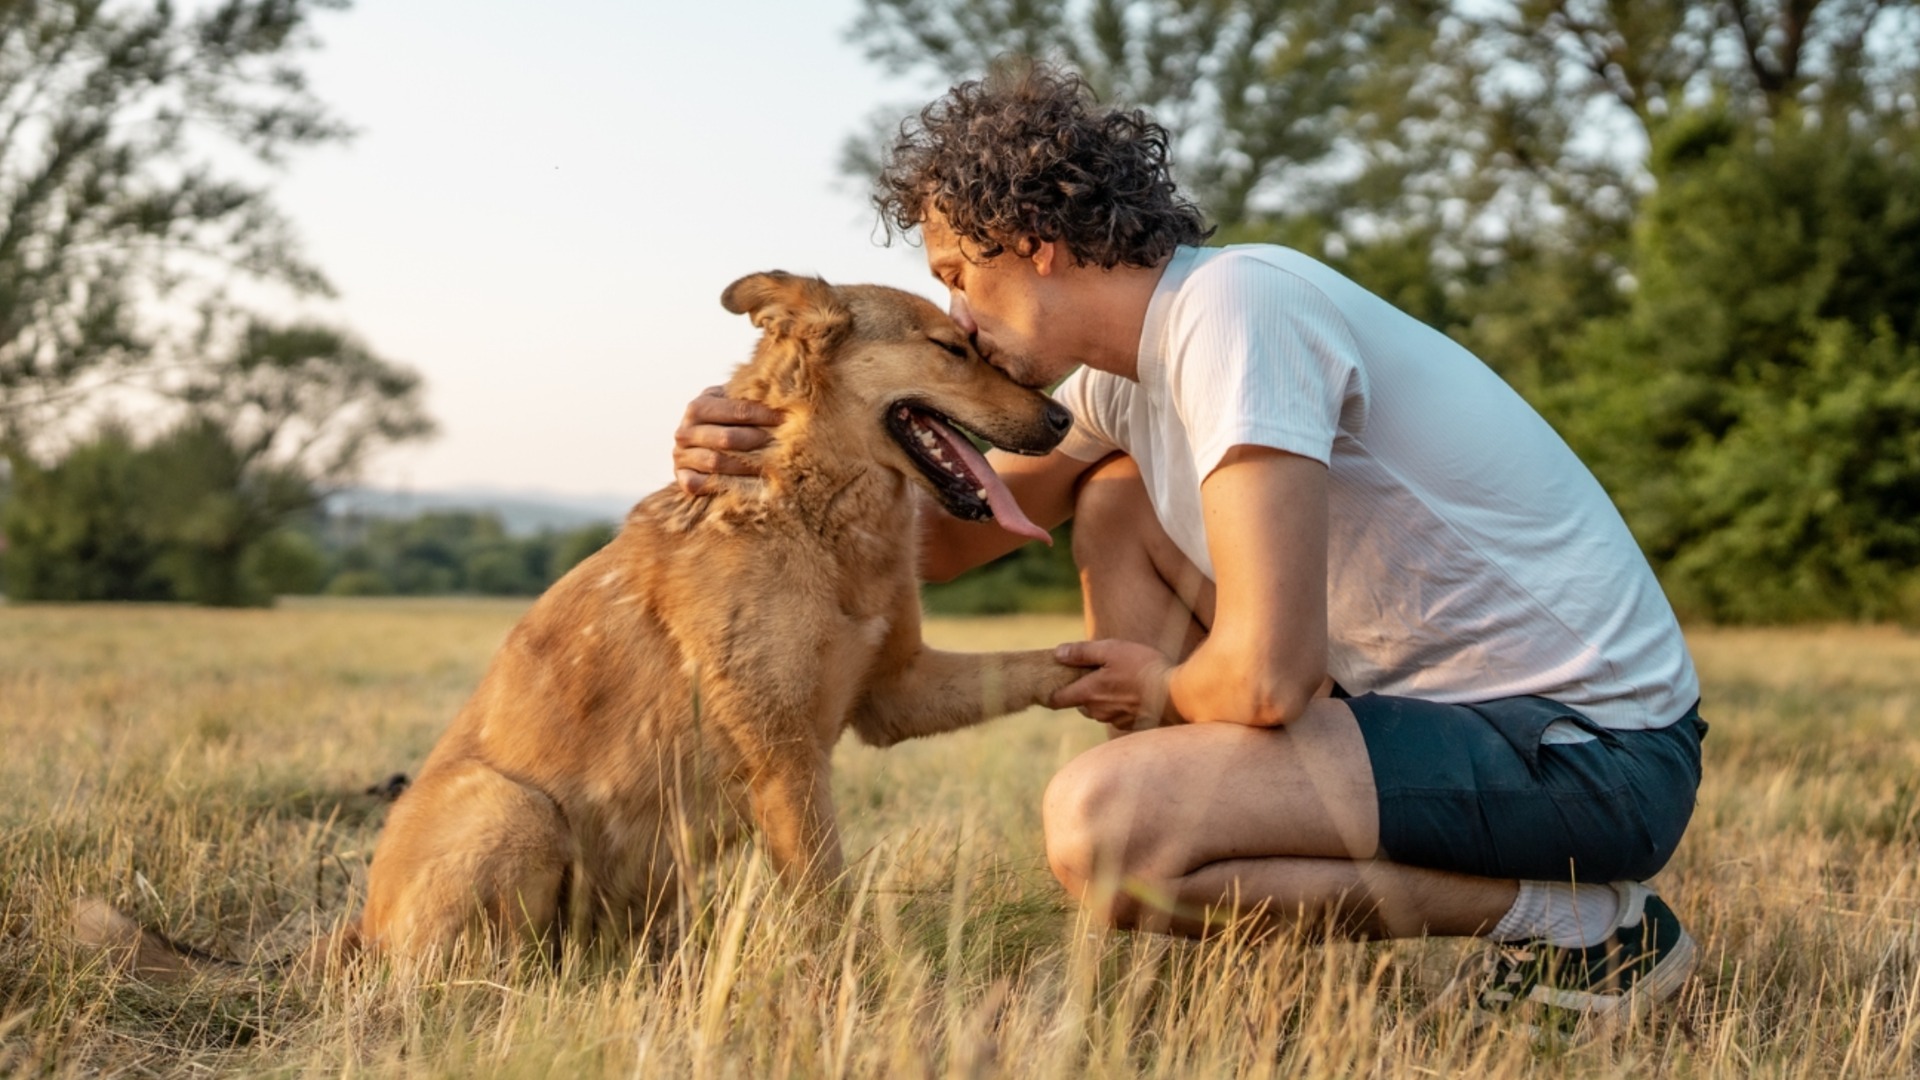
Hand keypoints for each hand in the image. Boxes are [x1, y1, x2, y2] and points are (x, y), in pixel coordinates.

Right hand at [673, 386, 782, 494]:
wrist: (703, 448)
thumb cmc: (728, 423)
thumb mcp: (734, 406)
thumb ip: (751, 402)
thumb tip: (786, 400)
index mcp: (698, 407)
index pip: (738, 410)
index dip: (766, 415)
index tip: (788, 420)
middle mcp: (685, 431)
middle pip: (727, 438)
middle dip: (759, 442)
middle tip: (784, 445)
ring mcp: (681, 456)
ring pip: (716, 462)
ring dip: (748, 465)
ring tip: (775, 466)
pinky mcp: (682, 479)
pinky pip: (701, 484)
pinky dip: (726, 485)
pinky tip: (751, 486)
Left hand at [1049, 639, 1177, 731]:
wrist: (1175, 694)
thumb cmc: (1142, 668)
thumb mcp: (1110, 650)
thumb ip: (1082, 652)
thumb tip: (1057, 654)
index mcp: (1088, 693)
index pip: (1056, 700)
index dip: (1051, 692)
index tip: (1053, 683)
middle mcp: (1098, 711)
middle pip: (1079, 704)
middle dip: (1082, 691)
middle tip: (1095, 673)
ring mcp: (1115, 720)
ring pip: (1099, 710)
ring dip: (1102, 698)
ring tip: (1118, 680)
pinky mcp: (1131, 724)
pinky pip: (1117, 715)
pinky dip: (1120, 705)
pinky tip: (1134, 692)